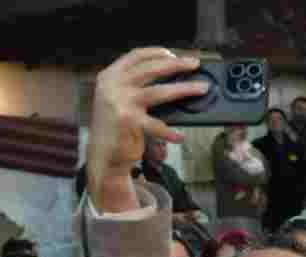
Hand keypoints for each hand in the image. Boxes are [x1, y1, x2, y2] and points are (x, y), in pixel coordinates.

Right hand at [87, 49, 207, 208]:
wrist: (102, 154)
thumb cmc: (117, 127)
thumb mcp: (119, 99)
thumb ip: (136, 86)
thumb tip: (172, 77)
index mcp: (110, 76)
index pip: (135, 56)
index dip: (157, 52)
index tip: (174, 54)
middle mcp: (113, 85)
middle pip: (151, 69)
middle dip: (176, 64)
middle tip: (195, 64)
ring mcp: (119, 102)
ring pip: (159, 91)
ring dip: (184, 89)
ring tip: (202, 88)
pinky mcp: (128, 122)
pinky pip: (156, 125)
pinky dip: (170, 132)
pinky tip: (180, 137)